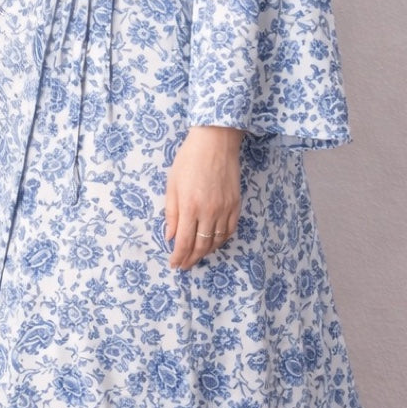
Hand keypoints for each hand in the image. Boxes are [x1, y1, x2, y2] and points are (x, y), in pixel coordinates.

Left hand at [164, 124, 243, 269]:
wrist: (216, 142)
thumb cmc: (189, 160)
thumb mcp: (172, 185)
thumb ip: (171, 213)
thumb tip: (170, 237)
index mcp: (189, 206)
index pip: (183, 242)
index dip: (178, 257)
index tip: (174, 264)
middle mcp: (208, 211)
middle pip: (201, 246)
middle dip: (191, 259)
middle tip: (184, 265)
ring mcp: (224, 209)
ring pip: (216, 241)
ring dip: (206, 252)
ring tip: (197, 256)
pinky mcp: (235, 204)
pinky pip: (229, 230)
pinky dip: (221, 241)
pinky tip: (213, 243)